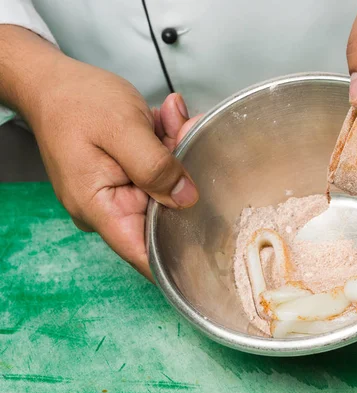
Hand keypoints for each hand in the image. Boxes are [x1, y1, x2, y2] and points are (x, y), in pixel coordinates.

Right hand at [28, 57, 200, 279]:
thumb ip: (155, 166)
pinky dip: (167, 145)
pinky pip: (158, 169)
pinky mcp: (127, 177)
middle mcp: (109, 208)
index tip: (212, 242)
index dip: (178, 255)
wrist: (52, 82)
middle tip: (187, 130)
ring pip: (166, 185)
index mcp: (99, 208)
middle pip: (164, 210)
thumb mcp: (122, 129)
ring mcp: (119, 193)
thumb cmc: (76, 101)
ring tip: (173, 118)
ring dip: (176, 151)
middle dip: (183, 175)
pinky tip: (166, 118)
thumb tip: (187, 200)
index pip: (143, 253)